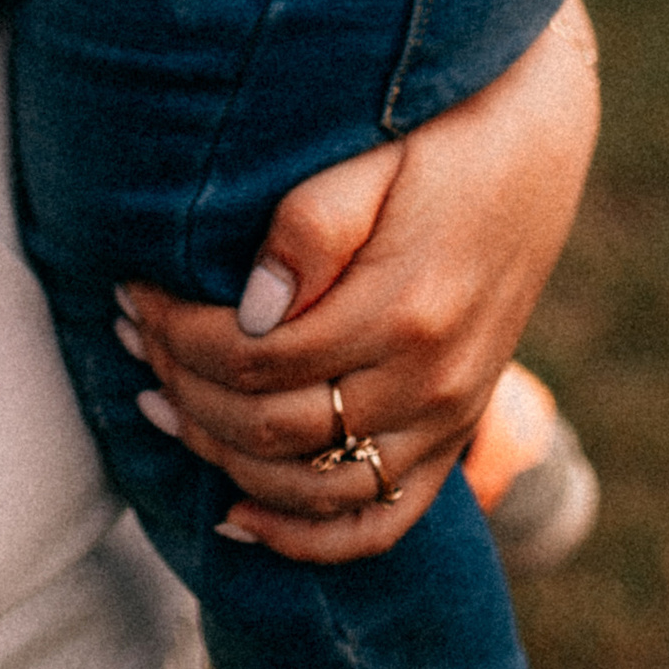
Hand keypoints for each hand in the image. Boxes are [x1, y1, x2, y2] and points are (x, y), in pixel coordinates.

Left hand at [112, 0, 601, 561]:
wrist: (540, 139)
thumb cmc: (448, 131)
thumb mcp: (380, 155)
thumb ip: (311, 229)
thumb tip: (247, 310)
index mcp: (405, 312)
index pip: (256, 359)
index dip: (178, 334)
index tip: (133, 293)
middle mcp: (430, 384)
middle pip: (272, 429)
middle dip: (182, 386)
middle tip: (129, 334)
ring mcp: (447, 420)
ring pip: (312, 487)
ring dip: (221, 456)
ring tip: (157, 403)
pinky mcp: (455, 433)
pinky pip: (379, 520)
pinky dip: (305, 537)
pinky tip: (239, 517)